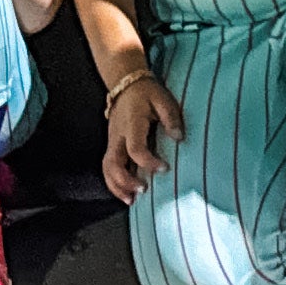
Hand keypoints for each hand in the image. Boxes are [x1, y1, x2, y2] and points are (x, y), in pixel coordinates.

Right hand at [101, 72, 183, 203]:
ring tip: (131, 201)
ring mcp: (112, 141)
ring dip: (117, 186)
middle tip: (143, 191)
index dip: (148, 162)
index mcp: (131, 123)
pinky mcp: (112, 145)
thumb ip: (171, 118)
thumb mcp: (163, 99)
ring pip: (106, 168)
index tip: (164, 168)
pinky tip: (125, 193)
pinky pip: (107, 167)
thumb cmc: (146, 92)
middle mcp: (118, 135)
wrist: (125, 83)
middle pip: (113, 163)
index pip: (135, 148)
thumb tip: (179, 137)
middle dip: (126, 181)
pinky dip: (114, 183)